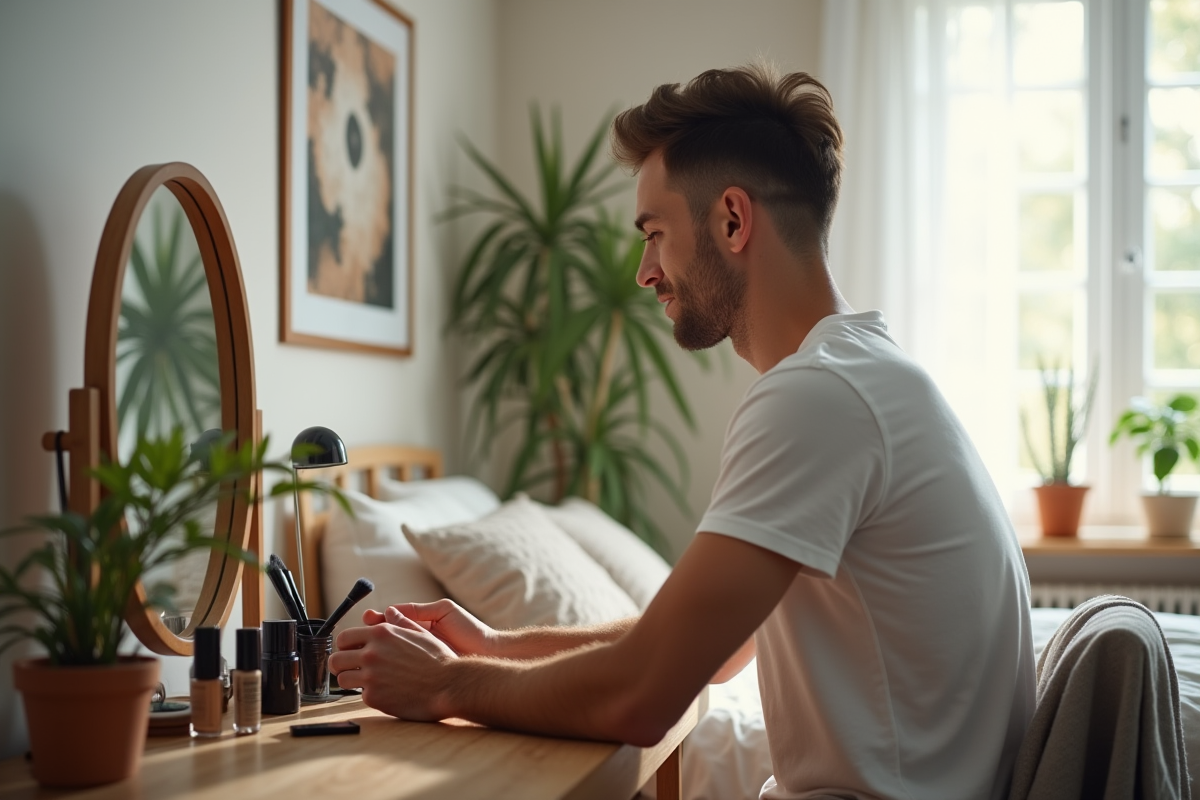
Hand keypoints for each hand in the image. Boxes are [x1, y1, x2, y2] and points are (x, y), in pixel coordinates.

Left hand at [331, 607, 457, 720]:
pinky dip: (371, 695)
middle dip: (340, 665)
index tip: (349, 653)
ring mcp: (371, 676)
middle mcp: (372, 653)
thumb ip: (400, 622)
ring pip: (342, 680)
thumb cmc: (439, 660)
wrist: (450, 685)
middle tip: (349, 670)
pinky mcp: (374, 697)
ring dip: (352, 682)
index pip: (344, 638)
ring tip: (365, 683)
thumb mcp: (421, 634)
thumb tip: (389, 612)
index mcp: (382, 634)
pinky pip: (362, 696)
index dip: (344, 647)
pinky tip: (386, 693)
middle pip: (337, 659)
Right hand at [362, 599, 497, 657]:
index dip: (377, 620)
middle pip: (385, 638)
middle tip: (362, 630)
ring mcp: (416, 658)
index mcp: (420, 625)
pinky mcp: (420, 673)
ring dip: (375, 651)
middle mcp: (415, 642)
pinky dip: (388, 667)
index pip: (391, 621)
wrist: (487, 652)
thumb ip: (419, 610)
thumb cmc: (469, 630)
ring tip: (365, 647)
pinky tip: (379, 665)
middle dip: (370, 635)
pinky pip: (399, 669)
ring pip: (389, 654)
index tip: (367, 617)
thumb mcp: (444, 611)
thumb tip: (390, 610)